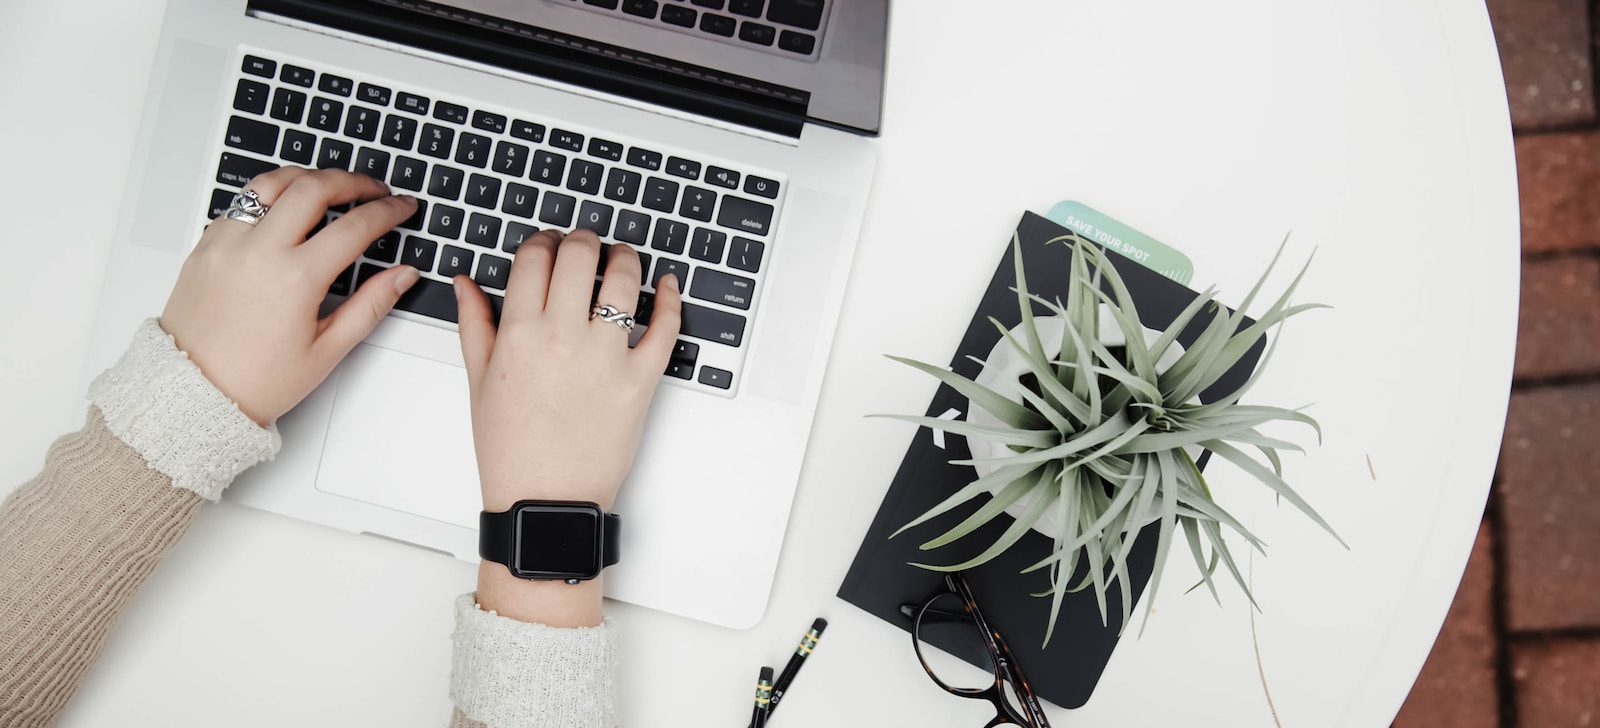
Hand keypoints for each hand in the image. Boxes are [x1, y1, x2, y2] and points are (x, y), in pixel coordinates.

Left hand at [160, 168, 419, 424]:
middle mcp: (259, 251)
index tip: (402, 207)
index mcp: (295, 278)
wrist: (193, 393)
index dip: (388, 211)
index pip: (355, 226)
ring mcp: (227, 243)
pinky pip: (242, 203)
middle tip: (374, 189)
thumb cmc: (256, 380)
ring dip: (308, 177)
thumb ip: (371, 305)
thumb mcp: (327, 350)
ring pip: (272, 182)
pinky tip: (286, 210)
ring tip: (330, 186)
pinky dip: (270, 197)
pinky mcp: (206, 245)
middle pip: (314, 187)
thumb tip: (402, 275)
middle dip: (352, 181)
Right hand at [454, 228, 681, 625]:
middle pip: (580, 255)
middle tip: (586, 245)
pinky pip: (665, 328)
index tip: (549, 245)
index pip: (535, 257)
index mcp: (519, 334)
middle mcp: (563, 338)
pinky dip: (670, 299)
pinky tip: (666, 286)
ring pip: (624, 280)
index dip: (543, 240)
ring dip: (625, 258)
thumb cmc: (511, 450)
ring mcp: (606, 358)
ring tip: (621, 259)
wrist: (545, 501)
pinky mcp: (641, 380)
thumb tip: (466, 282)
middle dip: (583, 239)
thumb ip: (474, 324)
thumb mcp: (479, 383)